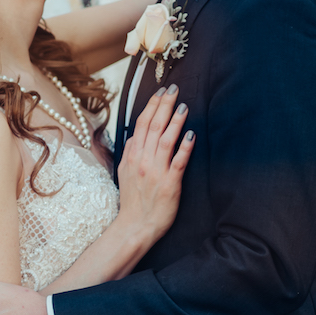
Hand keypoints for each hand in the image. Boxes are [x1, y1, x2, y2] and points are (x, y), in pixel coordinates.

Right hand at [116, 83, 194, 241]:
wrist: (135, 225)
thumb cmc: (133, 201)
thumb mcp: (124, 172)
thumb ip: (131, 152)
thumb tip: (136, 135)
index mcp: (132, 156)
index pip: (141, 124)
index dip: (152, 105)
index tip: (161, 91)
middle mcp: (142, 160)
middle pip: (153, 127)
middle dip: (164, 105)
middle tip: (174, 89)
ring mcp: (156, 171)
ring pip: (165, 140)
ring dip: (175, 121)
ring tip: (183, 106)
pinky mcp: (170, 184)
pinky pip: (178, 161)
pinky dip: (184, 147)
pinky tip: (191, 134)